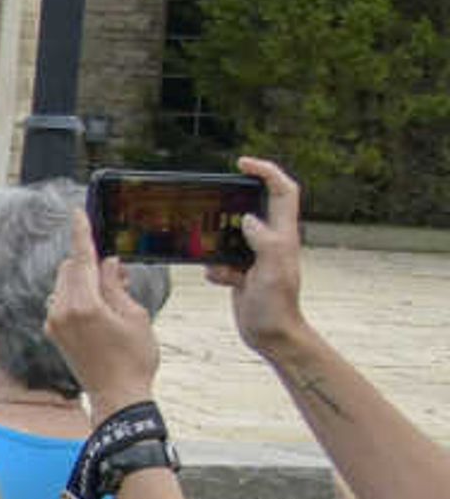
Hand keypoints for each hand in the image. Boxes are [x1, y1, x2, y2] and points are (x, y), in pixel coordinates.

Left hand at [44, 245, 163, 410]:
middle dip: (91, 264)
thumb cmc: (134, 357)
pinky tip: (100, 309)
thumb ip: (115, 285)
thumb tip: (106, 262)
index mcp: (83, 305)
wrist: (116, 396)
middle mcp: (61, 312)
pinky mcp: (53, 333)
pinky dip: (78, 296)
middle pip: (70, 269)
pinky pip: (62, 302)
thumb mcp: (134, 315)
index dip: (81, 234)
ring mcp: (54, 324)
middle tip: (119, 275)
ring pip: (64, 285)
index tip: (77, 213)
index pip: (81, 260)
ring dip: (85, 281)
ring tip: (114, 298)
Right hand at [225, 155, 308, 352]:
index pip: (282, 191)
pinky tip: (221, 280)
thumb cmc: (276, 306)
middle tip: (214, 205)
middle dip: (233, 204)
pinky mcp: (242, 271)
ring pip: (232, 234)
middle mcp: (271, 241)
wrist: (271, 335)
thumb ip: (265, 241)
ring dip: (217, 242)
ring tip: (216, 257)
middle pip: (255, 205)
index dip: (266, 171)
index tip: (242, 163)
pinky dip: (214, 267)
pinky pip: (221, 259)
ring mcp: (256, 256)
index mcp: (283, 236)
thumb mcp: (272, 271)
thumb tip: (248, 218)